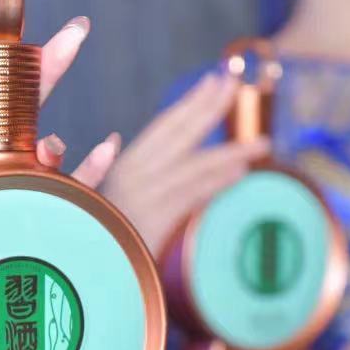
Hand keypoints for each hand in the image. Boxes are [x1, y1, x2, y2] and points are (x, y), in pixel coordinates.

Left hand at [0, 0, 117, 237]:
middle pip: (21, 100)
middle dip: (46, 63)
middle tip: (77, 31)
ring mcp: (4, 186)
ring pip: (43, 144)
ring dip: (53, 135)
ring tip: (48, 151)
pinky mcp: (23, 218)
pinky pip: (64, 189)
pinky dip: (88, 167)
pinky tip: (105, 146)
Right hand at [100, 72, 269, 254]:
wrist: (85, 270)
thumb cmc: (92, 232)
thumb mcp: (95, 194)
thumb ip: (104, 166)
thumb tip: (114, 138)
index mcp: (126, 163)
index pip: (166, 124)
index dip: (193, 100)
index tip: (216, 79)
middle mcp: (135, 173)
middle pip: (181, 133)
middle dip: (212, 106)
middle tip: (239, 84)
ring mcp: (145, 195)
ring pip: (196, 165)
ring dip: (231, 152)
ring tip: (263, 143)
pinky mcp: (154, 221)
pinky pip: (192, 195)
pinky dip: (217, 182)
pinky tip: (240, 172)